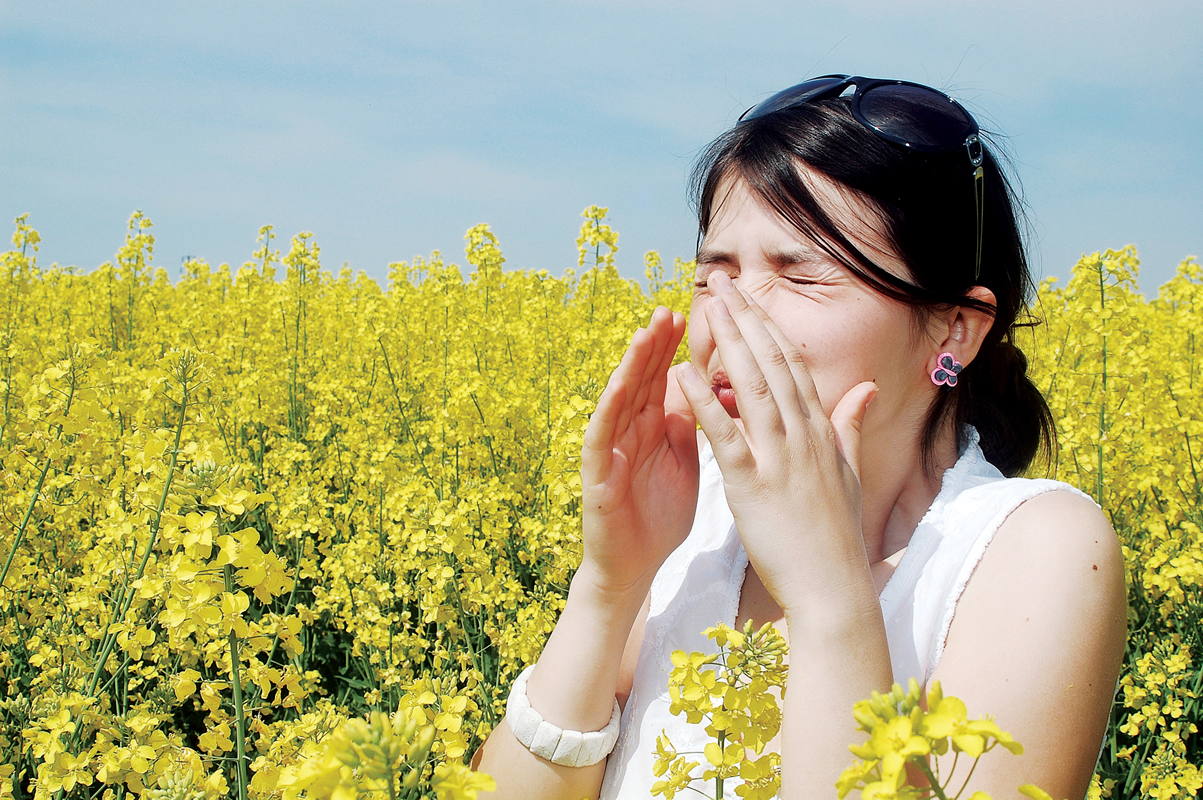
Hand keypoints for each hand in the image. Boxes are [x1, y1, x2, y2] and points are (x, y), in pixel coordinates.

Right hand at [578, 306, 699, 601]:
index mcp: (654, 428)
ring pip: (620, 399)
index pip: (664, 378)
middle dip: (655, 344)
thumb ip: (689, 427)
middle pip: (642, 380)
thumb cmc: (659, 517)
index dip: (677, 348)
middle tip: (669, 308)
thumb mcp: (684, 464)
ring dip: (631, 366)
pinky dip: (609, 410)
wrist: (635, 568)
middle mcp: (629, 432)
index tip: (696, 314)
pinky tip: (619, 386)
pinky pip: (601, 437)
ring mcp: (610, 450)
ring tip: (644, 334)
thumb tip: (704, 387)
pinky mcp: (597, 476)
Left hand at [675, 273, 877, 614]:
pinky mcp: (753, 485)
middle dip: (747, 318)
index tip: (749, 298)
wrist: (834, 587)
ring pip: (752, 387)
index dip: (768, 327)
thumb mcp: (847, 473)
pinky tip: (681, 374)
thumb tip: (866, 389)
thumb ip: (849, 426)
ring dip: (728, 344)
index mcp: (820, 431)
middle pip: (772, 363)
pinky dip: (703, 402)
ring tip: (708, 308)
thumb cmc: (835, 536)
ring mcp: (780, 458)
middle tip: (723, 282)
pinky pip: (725, 435)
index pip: (792, 365)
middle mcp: (803, 436)